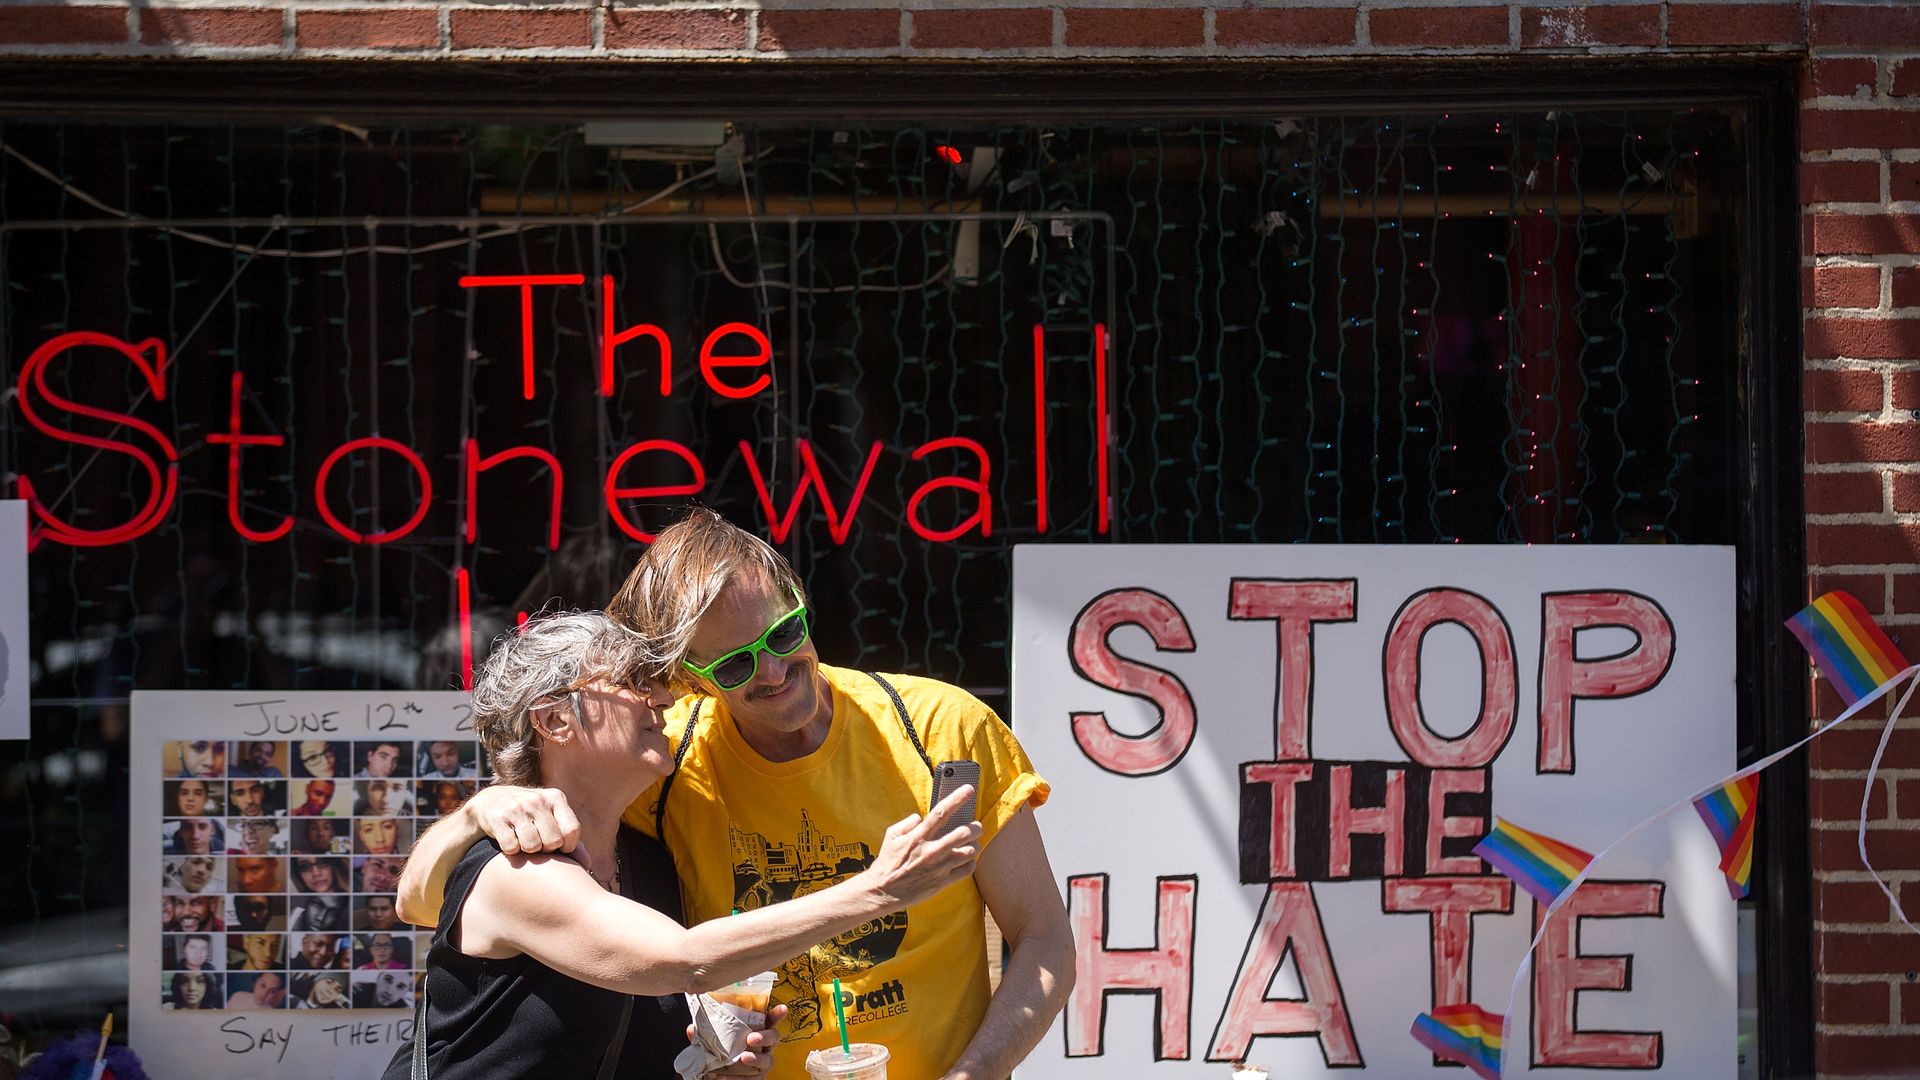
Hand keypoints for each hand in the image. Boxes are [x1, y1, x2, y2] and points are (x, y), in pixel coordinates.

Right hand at [464, 784, 582, 861]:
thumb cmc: (529, 816)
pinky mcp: (497, 818)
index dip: (567, 846)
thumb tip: (587, 863)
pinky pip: (511, 847)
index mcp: (555, 797)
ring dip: (527, 850)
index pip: (572, 831)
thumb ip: (570, 840)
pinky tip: (508, 840)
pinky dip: (510, 850)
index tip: (559, 848)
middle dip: (546, 849)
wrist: (489, 802)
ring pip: (532, 846)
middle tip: (537, 843)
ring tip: (523, 840)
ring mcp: (516, 808)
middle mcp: (537, 800)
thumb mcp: (551, 820)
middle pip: (553, 841)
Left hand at [688, 1003, 786, 1076]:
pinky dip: (740, 1078)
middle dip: (766, 1036)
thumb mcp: (713, 1043)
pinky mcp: (757, 1078)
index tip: (782, 1008)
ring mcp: (762, 1063)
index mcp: (756, 1031)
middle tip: (752, 1038)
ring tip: (744, 1057)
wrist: (720, 1077)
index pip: (769, 1020)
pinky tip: (724, 1077)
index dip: (777, 1014)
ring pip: (768, 1060)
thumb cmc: (722, 1054)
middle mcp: (764, 1046)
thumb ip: (706, 1036)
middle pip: (774, 1037)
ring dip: (757, 1058)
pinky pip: (753, 1078)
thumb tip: (692, 1029)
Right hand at [861, 785, 982, 907]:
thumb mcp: (891, 836)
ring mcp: (939, 867)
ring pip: (970, 852)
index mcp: (918, 836)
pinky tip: (966, 861)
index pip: (941, 812)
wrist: (883, 891)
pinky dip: (971, 863)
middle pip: (963, 833)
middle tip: (976, 827)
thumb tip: (920, 817)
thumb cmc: (887, 862)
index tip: (969, 789)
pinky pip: (967, 870)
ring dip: (974, 846)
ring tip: (972, 845)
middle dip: (975, 828)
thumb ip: (907, 823)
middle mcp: (931, 850)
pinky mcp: (943, 881)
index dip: (957, 798)